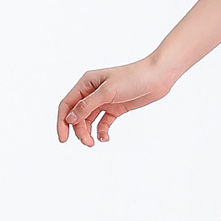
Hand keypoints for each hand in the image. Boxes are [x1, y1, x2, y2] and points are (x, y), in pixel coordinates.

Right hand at [57, 58, 173, 146]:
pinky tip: (105, 138)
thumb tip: (69, 119)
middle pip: (77, 115)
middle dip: (79, 130)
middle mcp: (93, 92)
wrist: (157, 77)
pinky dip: (102, 131)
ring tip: (93, 143)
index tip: (63, 139)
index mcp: (87, 83)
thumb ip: (87, 106)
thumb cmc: (133, 78)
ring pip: (89, 121)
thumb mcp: (107, 92)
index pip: (67, 104)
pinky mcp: (116, 108)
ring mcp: (104, 100)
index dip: (62, 122)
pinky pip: (103, 123)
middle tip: (87, 143)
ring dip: (88, 132)